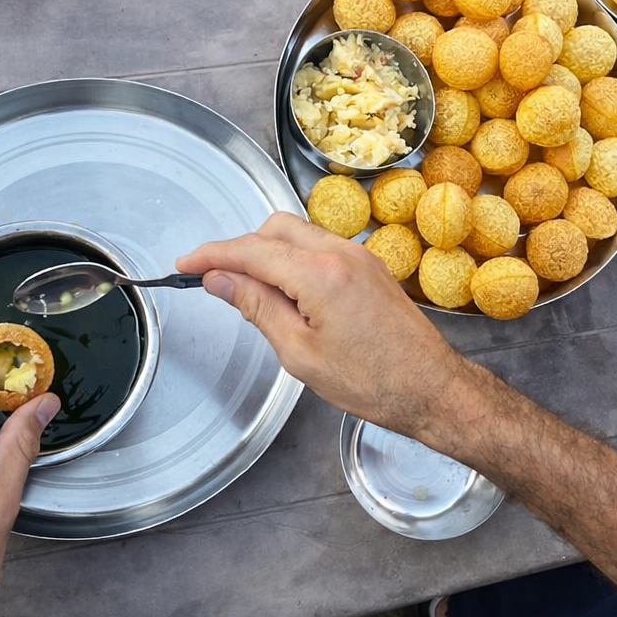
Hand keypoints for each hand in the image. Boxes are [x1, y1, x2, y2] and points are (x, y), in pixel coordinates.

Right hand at [177, 212, 464, 437]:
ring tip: (250, 289)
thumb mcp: (299, 353)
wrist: (430, 388)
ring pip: (299, 232)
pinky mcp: (371, 266)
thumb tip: (221, 280)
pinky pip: (321, 246)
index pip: (252, 250)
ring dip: (268, 250)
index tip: (186, 264)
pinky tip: (287, 289)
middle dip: (241, 247)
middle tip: (216, 279)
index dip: (213, 255)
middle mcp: (342, 253)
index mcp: (321, 274)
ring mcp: (360, 256)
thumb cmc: (371, 382)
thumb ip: (257, 307)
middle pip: (275, 228)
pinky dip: (295, 257)